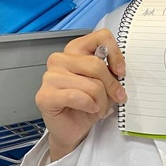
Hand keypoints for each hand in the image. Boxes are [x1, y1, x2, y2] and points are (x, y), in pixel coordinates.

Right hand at [35, 29, 125, 160]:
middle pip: (96, 64)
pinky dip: (89, 105)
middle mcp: (60, 59)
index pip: (101, 36)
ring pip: (90, 84)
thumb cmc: (90, 103)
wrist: (75, 129)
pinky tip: (89, 108)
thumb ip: (112, 72)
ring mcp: (50, 76)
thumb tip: (119, 70)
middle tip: (117, 96)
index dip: (115, 54)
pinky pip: (77, 96)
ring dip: (101, 100)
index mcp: (75, 49)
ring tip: (98, 106)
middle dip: (111, 85)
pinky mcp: (45, 95)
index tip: (120, 71)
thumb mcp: (107, 84)